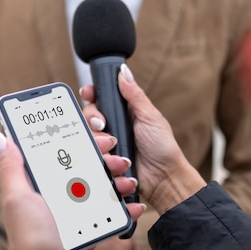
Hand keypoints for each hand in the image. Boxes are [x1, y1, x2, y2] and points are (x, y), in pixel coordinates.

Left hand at [0, 132, 144, 249]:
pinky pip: (113, 214)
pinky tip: (135, 205)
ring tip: (128, 183)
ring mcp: (78, 212)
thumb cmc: (28, 238)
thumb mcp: (17, 197)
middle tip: (118, 160)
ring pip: (104, 189)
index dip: (81, 143)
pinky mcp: (92, 228)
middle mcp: (60, 195)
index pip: (63, 154)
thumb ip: (12, 167)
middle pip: (88, 169)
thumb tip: (2, 138)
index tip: (97, 136)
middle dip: (106, 161)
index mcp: (42, 185)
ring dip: (120, 183)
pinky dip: (126, 209)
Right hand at [81, 64, 206, 212]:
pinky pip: (91, 158)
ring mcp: (106, 146)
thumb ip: (134, 95)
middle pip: (87, 117)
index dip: (91, 94)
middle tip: (103, 125)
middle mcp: (111, 129)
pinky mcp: (103, 163)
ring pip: (86, 138)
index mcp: (122, 114)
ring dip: (100, 142)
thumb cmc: (162, 147)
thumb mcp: (150, 117)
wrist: (164, 178)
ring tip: (116, 149)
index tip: (88, 92)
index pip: (99, 99)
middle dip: (92, 119)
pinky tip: (118, 163)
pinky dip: (103, 159)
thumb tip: (124, 71)